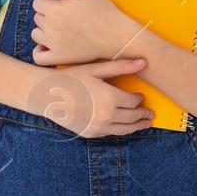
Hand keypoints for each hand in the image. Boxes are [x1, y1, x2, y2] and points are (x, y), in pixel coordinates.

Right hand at [29, 57, 152, 138]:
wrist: (47, 95)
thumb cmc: (71, 78)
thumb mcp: (95, 69)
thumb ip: (121, 66)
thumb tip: (143, 62)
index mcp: (110, 98)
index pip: (133, 102)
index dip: (139, 99)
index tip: (141, 96)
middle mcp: (107, 116)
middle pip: (132, 117)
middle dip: (143, 115)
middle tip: (150, 113)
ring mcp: (98, 127)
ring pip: (124, 129)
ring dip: (137, 127)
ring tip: (145, 124)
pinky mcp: (90, 133)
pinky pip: (110, 133)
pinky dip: (120, 130)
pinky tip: (123, 127)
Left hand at [31, 0, 145, 65]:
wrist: (118, 36)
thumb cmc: (103, 11)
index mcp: (55, 10)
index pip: (37, 2)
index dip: (49, 0)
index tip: (62, 3)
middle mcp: (51, 28)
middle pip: (37, 17)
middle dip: (48, 14)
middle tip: (66, 15)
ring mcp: (54, 45)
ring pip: (36, 34)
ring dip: (44, 30)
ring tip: (61, 28)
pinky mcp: (60, 58)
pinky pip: (38, 57)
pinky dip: (40, 51)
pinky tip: (48, 45)